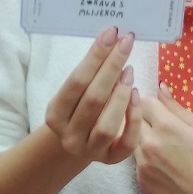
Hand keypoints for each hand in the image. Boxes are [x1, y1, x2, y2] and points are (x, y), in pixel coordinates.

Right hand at [45, 27, 141, 166]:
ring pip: (107, 124)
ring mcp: (90, 150)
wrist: (76, 143)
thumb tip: (113, 40)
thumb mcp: (74, 93)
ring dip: (121, 94)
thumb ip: (89, 74)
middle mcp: (69, 136)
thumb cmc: (78, 109)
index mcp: (55, 116)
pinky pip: (126, 141)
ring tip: (129, 70)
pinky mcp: (111, 160)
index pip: (76, 82)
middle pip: (93, 99)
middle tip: (126, 42)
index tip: (111, 33)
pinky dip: (133, 117)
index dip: (95, 57)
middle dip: (112, 67)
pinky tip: (137, 94)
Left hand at [136, 85, 192, 193]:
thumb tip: (161, 88)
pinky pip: (136, 159)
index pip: (145, 102)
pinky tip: (164, 163)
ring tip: (164, 147)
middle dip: (146, 120)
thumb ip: (177, 108)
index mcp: (165, 126)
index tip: (163, 111)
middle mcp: (148, 143)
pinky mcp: (140, 179)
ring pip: (132, 140)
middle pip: (134, 119)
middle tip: (163, 129)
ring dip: (143, 138)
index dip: (155, 104)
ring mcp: (142, 163)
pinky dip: (145, 157)